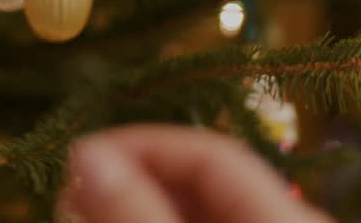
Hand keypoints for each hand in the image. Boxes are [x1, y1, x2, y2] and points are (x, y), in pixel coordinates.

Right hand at [56, 125, 331, 222]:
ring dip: (138, 209)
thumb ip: (136, 213)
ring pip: (197, 216)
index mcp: (290, 219)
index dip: (144, 144)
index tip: (78, 155)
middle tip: (69, 194)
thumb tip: (85, 152)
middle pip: (204, 186)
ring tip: (81, 212)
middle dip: (132, 182)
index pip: (212, 153)